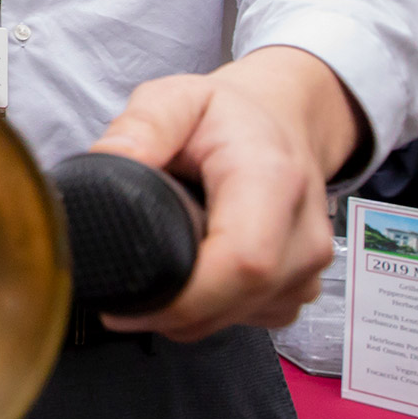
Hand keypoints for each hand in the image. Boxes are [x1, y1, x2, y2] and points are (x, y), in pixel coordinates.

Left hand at [88, 45, 358, 341]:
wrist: (281, 121)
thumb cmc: (227, 115)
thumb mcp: (175, 98)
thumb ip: (141, 126)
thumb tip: (108, 160)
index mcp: (271, 180)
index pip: (244, 263)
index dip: (187, 297)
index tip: (131, 302)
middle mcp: (303, 232)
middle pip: (238, 301)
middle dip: (171, 310)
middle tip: (122, 295)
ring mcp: (309, 268)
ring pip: (240, 319)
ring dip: (189, 312)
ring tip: (159, 269)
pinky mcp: (301, 288)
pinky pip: (249, 320)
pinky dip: (212, 310)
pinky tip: (192, 275)